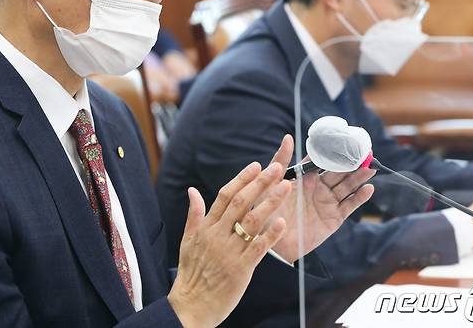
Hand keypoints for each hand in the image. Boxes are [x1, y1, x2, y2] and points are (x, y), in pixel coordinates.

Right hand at [167, 158, 290, 327]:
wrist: (191, 305)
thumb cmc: (191, 273)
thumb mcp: (187, 240)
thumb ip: (194, 214)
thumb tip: (192, 190)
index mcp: (206, 227)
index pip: (224, 196)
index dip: (241, 179)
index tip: (256, 166)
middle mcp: (217, 235)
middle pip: (241, 203)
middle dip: (260, 183)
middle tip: (275, 168)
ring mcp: (230, 251)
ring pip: (252, 221)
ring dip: (270, 202)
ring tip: (284, 187)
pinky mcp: (241, 269)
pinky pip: (258, 248)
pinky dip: (271, 234)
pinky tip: (283, 222)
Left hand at [266, 135, 375, 261]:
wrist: (274, 244)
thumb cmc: (268, 211)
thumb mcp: (272, 184)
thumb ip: (281, 160)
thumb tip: (288, 137)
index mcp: (303, 177)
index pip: (321, 160)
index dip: (333, 151)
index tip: (345, 140)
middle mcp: (317, 187)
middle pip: (338, 171)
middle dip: (351, 162)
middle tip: (364, 152)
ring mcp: (327, 202)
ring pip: (346, 185)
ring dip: (358, 177)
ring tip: (370, 167)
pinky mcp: (334, 218)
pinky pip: (349, 205)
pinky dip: (360, 197)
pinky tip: (368, 188)